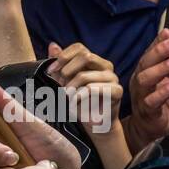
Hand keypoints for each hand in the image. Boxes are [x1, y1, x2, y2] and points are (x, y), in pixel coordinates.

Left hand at [48, 41, 131, 168]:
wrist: (93, 124)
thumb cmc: (80, 102)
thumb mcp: (65, 81)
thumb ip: (60, 63)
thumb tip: (52, 45)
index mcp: (95, 61)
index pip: (80, 47)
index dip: (63, 56)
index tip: (51, 71)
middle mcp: (106, 66)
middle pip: (86, 56)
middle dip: (67, 70)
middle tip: (60, 85)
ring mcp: (113, 78)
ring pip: (86, 75)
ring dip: (71, 88)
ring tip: (67, 98)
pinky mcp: (117, 91)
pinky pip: (94, 89)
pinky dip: (80, 97)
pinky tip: (75, 103)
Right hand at [125, 28, 168, 152]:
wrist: (153, 133)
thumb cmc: (162, 106)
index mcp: (145, 73)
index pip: (149, 54)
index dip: (158, 42)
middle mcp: (140, 83)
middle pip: (145, 63)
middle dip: (160, 51)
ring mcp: (142, 97)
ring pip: (146, 79)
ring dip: (161, 68)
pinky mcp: (148, 112)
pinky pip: (153, 101)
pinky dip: (163, 92)